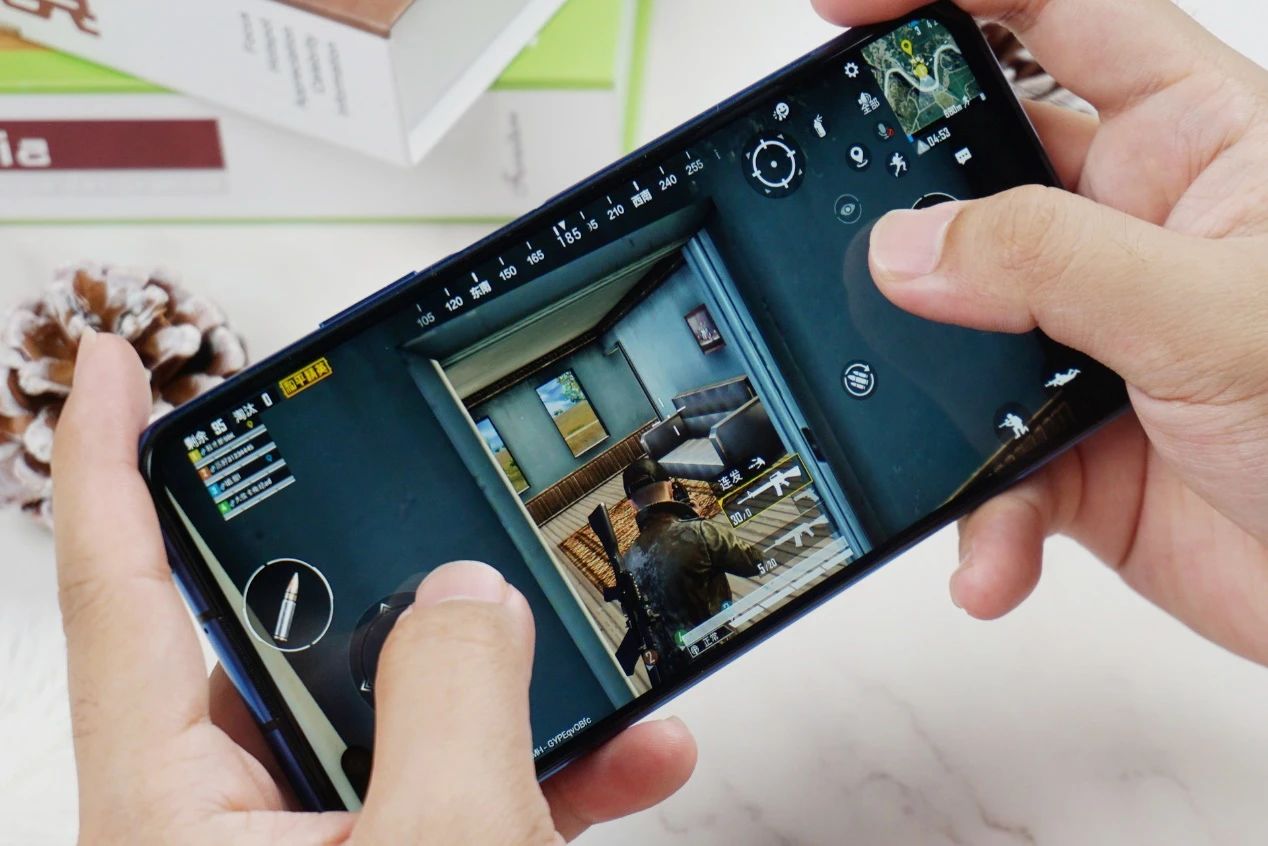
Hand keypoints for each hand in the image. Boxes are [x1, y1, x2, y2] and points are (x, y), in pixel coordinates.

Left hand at [53, 332, 695, 843]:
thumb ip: (452, 699)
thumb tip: (467, 596)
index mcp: (169, 806)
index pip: (117, 588)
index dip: (99, 459)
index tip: (106, 361)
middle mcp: (221, 822)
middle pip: (285, 638)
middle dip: (389, 572)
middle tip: (436, 497)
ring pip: (396, 719)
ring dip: (505, 686)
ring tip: (597, 648)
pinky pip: (455, 797)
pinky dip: (539, 775)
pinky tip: (630, 756)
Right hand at [814, 0, 1267, 662]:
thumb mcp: (1214, 313)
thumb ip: (1051, 263)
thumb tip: (911, 245)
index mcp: (1192, 150)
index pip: (1061, 19)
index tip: (848, 12)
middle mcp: (1130, 236)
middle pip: (975, 176)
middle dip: (901, 207)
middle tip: (838, 233)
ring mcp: (1093, 343)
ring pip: (957, 331)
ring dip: (928, 392)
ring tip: (915, 422)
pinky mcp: (1071, 445)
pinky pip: (984, 464)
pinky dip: (978, 513)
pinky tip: (996, 550)